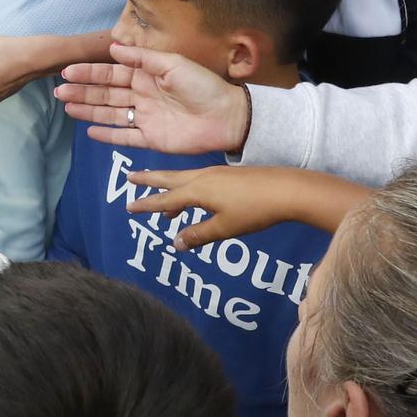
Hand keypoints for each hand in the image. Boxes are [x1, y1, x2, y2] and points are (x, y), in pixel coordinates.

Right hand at [55, 42, 250, 154]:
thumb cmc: (203, 85)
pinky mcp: (151, 138)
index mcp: (147, 75)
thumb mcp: (173, 64)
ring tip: (67, 108)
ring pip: (110, 114)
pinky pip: (124, 136)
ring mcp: (145, 118)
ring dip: (88, 111)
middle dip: (83, 92)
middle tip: (59, 92)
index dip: (90, 72)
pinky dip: (107, 134)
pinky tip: (89, 131)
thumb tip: (114, 47)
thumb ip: (143, 58)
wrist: (226, 116)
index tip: (68, 72)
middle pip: (106, 94)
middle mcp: (142, 95)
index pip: (112, 73)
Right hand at [122, 165, 371, 248]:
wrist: (288, 189)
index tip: (128, 207)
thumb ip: (198, 235)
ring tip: (161, 202)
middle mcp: (203, 177)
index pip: (165, 200)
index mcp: (197, 190)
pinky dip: (187, 188)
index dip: (146, 204)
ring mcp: (218, 173)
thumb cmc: (255, 211)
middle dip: (149, 180)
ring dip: (169, 187)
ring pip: (185, 179)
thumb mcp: (224, 228)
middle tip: (129, 177)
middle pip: (170, 179)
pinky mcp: (231, 175)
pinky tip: (195, 199)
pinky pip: (199, 180)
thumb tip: (175, 242)